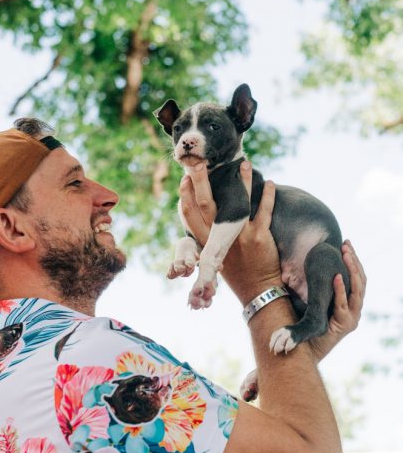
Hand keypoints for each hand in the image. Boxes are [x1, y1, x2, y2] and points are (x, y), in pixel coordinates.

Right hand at [180, 161, 281, 304]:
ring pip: (236, 202)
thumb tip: (203, 211)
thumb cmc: (234, 270)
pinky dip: (266, 195)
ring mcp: (238, 236)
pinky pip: (264, 210)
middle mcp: (218, 237)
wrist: (257, 290)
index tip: (185, 177)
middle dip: (200, 181)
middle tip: (199, 163)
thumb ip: (208, 235)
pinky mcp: (258, 237)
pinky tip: (268, 182)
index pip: (189, 214)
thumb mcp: (214, 255)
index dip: (185, 194)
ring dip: (240, 181)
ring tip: (244, 163)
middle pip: (205, 204)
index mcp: (206, 241)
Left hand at [310, 240, 365, 361]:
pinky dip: (341, 290)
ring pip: (358, 290)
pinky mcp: (345, 325)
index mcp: (348, 300)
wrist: (304, 350)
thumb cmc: (305, 324)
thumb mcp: (308, 298)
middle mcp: (353, 307)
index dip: (352, 260)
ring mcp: (352, 316)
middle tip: (347, 245)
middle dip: (354, 261)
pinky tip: (337, 277)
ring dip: (352, 270)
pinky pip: (344, 304)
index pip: (355, 276)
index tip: (345, 244)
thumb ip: (307, 285)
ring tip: (346, 255)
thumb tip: (293, 266)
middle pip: (360, 280)